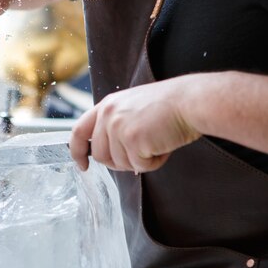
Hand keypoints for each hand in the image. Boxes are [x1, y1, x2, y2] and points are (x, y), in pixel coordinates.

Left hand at [69, 79, 200, 171]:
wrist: (190, 101)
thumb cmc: (169, 106)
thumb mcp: (133, 108)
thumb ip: (116, 127)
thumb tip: (112, 157)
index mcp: (106, 105)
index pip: (78, 131)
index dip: (77, 152)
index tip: (82, 165)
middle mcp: (108, 115)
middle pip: (100, 156)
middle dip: (120, 162)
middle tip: (142, 154)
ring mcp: (118, 127)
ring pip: (120, 164)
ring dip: (140, 161)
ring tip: (156, 142)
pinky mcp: (132, 140)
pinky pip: (140, 166)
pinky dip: (154, 162)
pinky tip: (163, 145)